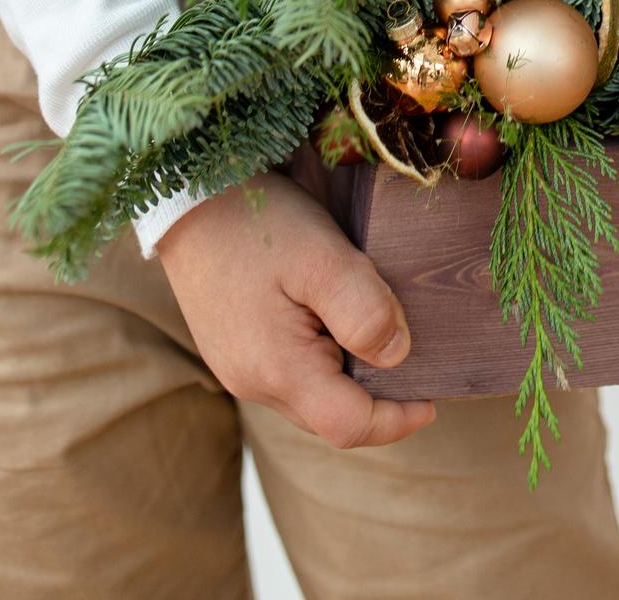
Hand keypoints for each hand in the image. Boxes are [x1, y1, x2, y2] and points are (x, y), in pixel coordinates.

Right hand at [156, 169, 436, 448]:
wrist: (187, 194)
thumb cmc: (257, 223)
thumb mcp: (322, 257)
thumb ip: (364, 310)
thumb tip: (398, 355)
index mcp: (277, 370)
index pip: (348, 425)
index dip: (395, 420)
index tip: (431, 399)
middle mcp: (252, 381)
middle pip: (329, 414)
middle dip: (374, 395)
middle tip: (410, 353)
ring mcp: (237, 366)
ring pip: (309, 393)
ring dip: (346, 374)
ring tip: (373, 326)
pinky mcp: (231, 346)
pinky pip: (287, 371)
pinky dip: (320, 357)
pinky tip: (331, 316)